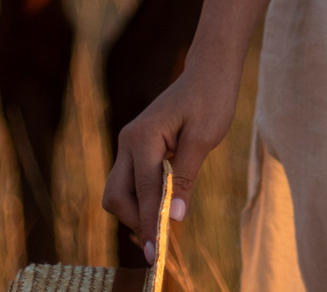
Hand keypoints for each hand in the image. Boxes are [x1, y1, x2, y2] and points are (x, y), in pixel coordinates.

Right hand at [101, 63, 233, 258]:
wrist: (209, 71)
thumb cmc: (211, 99)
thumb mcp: (204, 139)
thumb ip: (184, 177)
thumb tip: (173, 218)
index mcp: (143, 138)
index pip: (142, 192)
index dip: (149, 224)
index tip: (156, 254)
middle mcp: (128, 141)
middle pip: (115, 196)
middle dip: (134, 220)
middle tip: (160, 241)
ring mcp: (130, 144)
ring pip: (119, 191)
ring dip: (137, 211)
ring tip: (163, 226)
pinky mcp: (138, 147)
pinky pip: (131, 181)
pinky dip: (142, 198)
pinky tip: (163, 206)